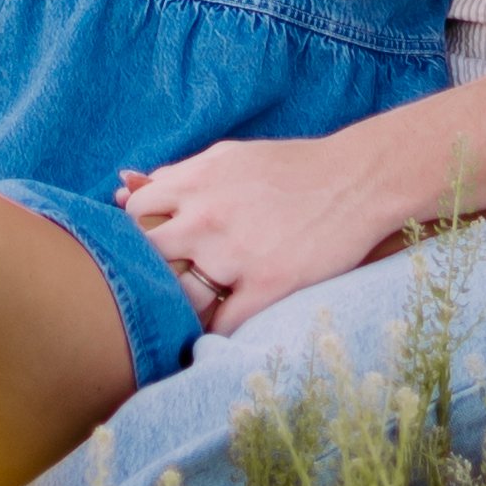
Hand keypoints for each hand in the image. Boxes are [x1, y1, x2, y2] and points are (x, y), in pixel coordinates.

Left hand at [115, 133, 392, 332]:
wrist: (358, 180)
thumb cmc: (292, 167)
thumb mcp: (230, 156)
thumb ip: (181, 174)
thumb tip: (128, 188)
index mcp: (196, 180)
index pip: (135, 213)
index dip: (137, 231)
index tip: (151, 245)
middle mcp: (208, 216)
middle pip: (149, 257)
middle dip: (152, 271)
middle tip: (161, 283)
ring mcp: (236, 253)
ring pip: (180, 297)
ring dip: (182, 305)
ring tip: (188, 309)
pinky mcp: (269, 285)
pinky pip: (222, 324)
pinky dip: (217, 330)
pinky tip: (221, 323)